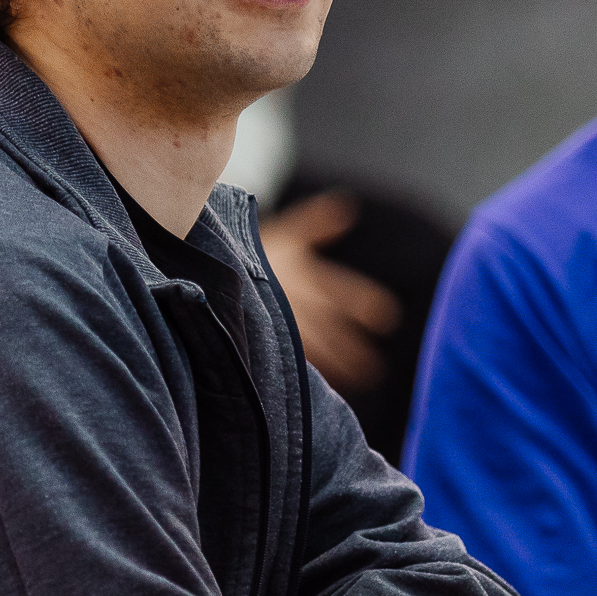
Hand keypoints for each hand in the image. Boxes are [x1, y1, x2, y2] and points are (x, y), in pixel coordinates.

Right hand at [259, 191, 399, 394]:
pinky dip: (309, 372)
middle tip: (375, 371)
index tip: (388, 317)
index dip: (365, 304)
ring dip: (339, 366)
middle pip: (332, 330)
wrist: (208, 265)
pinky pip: (292, 357)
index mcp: (304, 274)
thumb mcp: (286, 233)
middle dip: (354, 351)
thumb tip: (348, 208)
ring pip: (315, 348)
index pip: (342, 290)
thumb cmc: (253, 252)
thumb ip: (318, 222)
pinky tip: (319, 387)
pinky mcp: (265, 335)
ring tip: (359, 380)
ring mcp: (280, 320)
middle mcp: (295, 299)